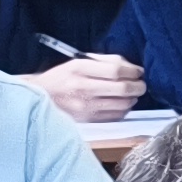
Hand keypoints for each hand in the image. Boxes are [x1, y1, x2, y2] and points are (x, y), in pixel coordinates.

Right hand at [28, 51, 145, 122]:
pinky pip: (117, 116)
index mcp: (79, 69)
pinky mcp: (88, 119)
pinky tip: (120, 103)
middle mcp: (83, 88)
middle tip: (140, 84)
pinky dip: (124, 109)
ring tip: (131, 93)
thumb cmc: (63, 77)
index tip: (138, 72)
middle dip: (139, 86)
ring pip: (123, 104)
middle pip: (123, 88)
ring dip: (133, 98)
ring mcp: (86, 106)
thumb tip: (132, 67)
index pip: (116, 70)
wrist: (40, 96)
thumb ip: (106, 61)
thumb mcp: (79, 62)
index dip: (133, 71)